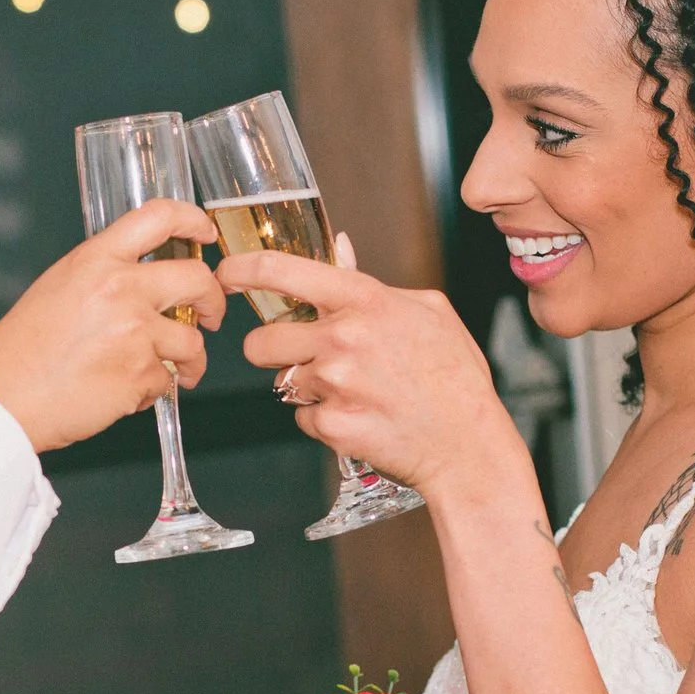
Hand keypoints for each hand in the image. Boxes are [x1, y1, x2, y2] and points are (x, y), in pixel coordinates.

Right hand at [0, 199, 225, 452]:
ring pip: (192, 341)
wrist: (3, 400)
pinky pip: (167, 379)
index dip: (192, 220)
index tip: (205, 234)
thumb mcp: (57, 288)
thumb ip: (103, 276)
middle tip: (211, 315)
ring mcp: (134, 333)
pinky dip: (155, 388)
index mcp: (95, 260)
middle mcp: (121, 290)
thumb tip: (143, 280)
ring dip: (190, 360)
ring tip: (180, 371)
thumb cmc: (20, 351)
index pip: (157, 217)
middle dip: (214, 300)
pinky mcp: (139, 375)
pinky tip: (128, 390)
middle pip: (197, 279)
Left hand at [215, 239, 524, 502]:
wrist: (469, 444)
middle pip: (261, 342)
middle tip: (304, 358)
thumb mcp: (427, 310)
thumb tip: (338, 249)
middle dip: (273, 352)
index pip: (280, 271)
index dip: (240, 270)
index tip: (226, 276)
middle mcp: (344, 338)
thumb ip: (371, 281)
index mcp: (365, 300)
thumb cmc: (455, 377)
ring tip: (353, 391)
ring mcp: (336, 385)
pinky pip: (303, 418)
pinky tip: (362, 417)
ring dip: (307, 388)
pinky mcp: (332, 426)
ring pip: (284, 382)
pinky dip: (325, 421)